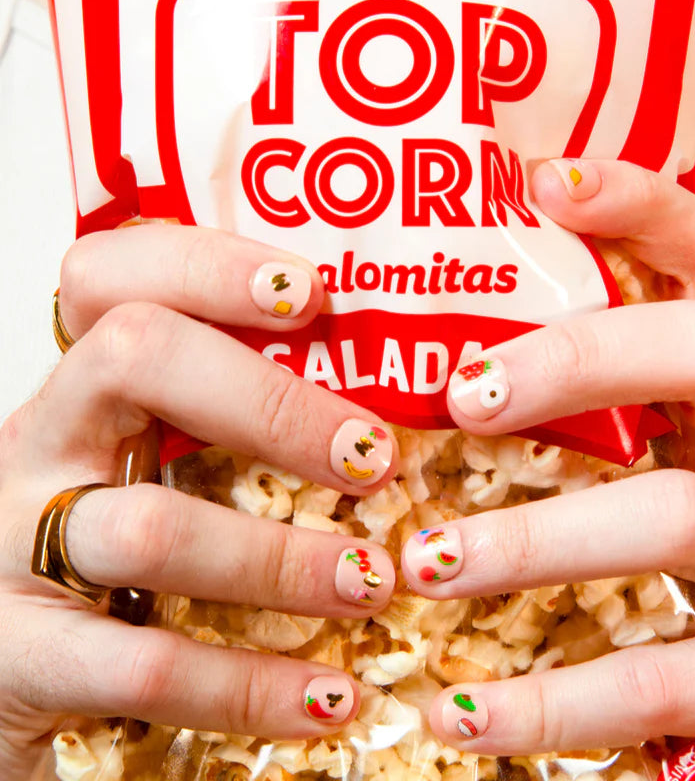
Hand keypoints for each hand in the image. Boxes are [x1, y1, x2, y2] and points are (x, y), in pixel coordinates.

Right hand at [0, 225, 398, 779]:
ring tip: (373, 582)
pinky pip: (146, 665)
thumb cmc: (119, 549)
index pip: (114, 277)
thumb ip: (241, 425)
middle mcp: (43, 444)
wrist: (20, 668)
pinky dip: (253, 686)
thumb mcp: (162, 465)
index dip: (208, 265)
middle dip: (275, 403)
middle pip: (136, 357)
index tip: (312, 292)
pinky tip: (329, 697)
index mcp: (87, 387)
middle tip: (374, 459)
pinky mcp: (23, 656)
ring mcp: (17, 546)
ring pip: (154, 526)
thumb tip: (390, 414)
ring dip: (284, 559)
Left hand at [401, 160, 694, 779]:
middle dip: (578, 360)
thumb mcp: (620, 471)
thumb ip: (553, 422)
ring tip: (427, 565)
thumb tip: (415, 373)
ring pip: (679, 517)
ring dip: (536, 540)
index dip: (640, 208)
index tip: (543, 183)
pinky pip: (663, 680)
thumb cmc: (659, 565)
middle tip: (462, 396)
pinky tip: (461, 716)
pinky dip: (551, 703)